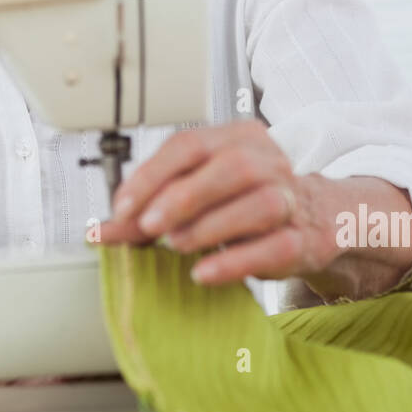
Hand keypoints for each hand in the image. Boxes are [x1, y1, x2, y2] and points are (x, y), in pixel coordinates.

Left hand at [99, 120, 330, 286]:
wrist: (313, 219)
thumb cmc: (243, 202)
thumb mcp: (196, 196)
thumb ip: (149, 210)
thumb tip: (98, 229)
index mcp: (238, 138)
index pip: (190, 145)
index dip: (152, 174)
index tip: (122, 206)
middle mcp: (269, 161)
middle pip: (230, 167)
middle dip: (182, 197)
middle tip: (148, 226)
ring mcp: (291, 199)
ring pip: (259, 204)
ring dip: (210, 226)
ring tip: (178, 245)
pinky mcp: (301, 239)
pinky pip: (274, 247)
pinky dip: (234, 261)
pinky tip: (204, 273)